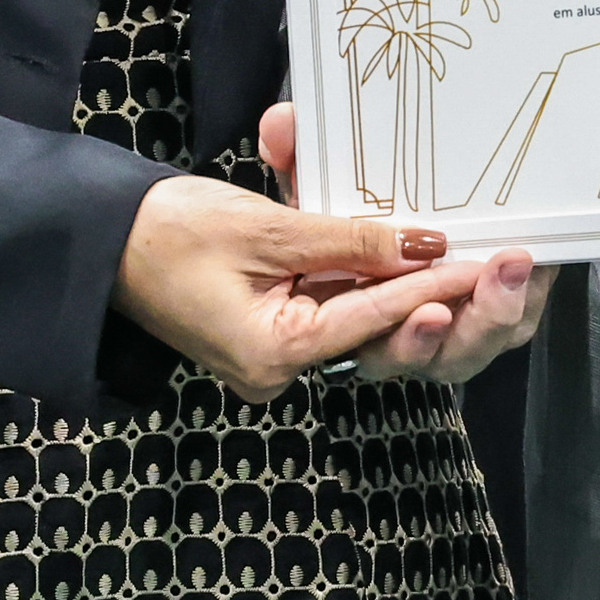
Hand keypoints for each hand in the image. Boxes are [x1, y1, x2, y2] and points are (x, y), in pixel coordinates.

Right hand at [113, 170, 486, 401]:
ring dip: (412, 291)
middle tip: (498, 265)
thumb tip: (420, 244)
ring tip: (474, 261)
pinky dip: (373, 285)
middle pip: (377, 336)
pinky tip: (415, 257)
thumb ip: (346, 239)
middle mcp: (280, 371)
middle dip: (437, 299)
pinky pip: (336, 311)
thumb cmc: (168, 230)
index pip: (373, 317)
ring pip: (362, 325)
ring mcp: (276, 358)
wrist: (100, 242)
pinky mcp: (272, 335)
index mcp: (273, 354)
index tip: (485, 261)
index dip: (433, 285)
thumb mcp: (264, 228)